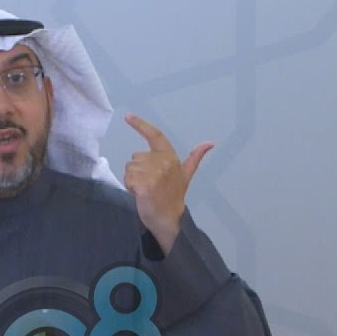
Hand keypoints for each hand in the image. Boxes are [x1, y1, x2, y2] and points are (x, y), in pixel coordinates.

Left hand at [123, 113, 212, 253]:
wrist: (169, 219)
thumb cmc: (173, 197)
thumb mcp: (185, 175)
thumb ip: (195, 158)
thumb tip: (209, 143)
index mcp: (170, 157)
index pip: (155, 136)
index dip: (140, 125)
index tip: (127, 116)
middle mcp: (162, 162)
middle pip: (135, 158)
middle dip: (137, 171)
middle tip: (149, 185)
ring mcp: (153, 173)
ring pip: (129, 169)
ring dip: (133, 180)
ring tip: (145, 190)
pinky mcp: (143, 185)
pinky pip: (128, 180)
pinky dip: (130, 188)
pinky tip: (140, 195)